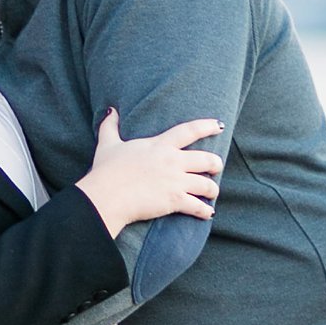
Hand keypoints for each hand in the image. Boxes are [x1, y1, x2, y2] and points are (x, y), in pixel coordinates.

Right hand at [77, 110, 223, 236]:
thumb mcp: (108, 144)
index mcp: (159, 145)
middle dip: (216, 163)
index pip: (189, 131)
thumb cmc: (106, 170)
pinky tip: (208, 213)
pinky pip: (198, 206)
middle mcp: (172, 161)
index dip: (206, 126)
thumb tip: (110, 111)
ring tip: (213, 193)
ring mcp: (175, 181)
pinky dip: (205, 211)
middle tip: (217, 166)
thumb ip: (110, 126)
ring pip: (206, 184)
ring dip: (213, 189)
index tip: (219, 125)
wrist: (107, 195)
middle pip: (206, 159)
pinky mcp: (174, 200)